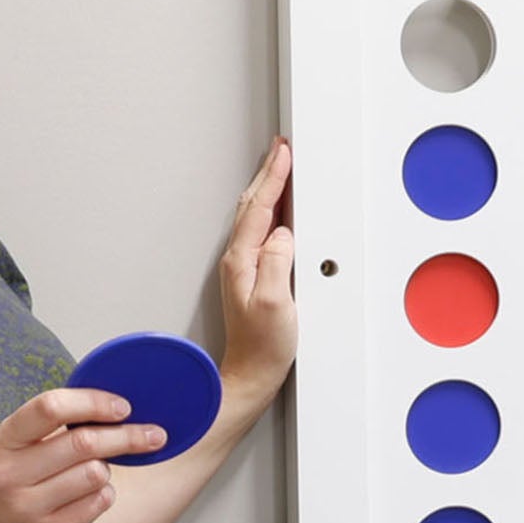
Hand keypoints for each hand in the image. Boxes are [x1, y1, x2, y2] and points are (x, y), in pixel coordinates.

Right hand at [0, 390, 166, 522]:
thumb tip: (115, 407)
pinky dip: (104, 495)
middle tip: (154, 434)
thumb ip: (51, 429)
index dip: (94, 403)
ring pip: (96, 474)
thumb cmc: (9, 491)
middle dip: (127, 436)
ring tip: (93, 475)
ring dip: (107, 471)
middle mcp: (10, 473)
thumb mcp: (14, 453)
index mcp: (2, 442)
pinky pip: (98, 503)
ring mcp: (28, 506)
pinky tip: (90, 498)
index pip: (50, 407)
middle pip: (84, 442)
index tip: (123, 407)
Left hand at [218, 137, 296, 407]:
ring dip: (268, 188)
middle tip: (281, 148)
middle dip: (268, 173)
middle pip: (253, 205)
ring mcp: (244, 268)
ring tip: (279, 167)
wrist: (251, 374)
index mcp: (243, 261)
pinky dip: (270, 210)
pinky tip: (279, 209)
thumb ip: (276, 262)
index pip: (260, 209)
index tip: (284, 154)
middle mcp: (238, 260)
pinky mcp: (253, 276)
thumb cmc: (263, 346)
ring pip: (256, 216)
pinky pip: (261, 231)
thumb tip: (282, 233)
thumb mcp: (277, 303)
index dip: (274, 178)